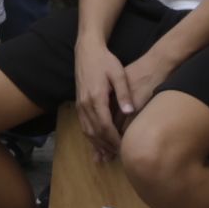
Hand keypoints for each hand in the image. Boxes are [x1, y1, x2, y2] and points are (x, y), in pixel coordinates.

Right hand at [73, 40, 128, 156]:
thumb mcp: (118, 74)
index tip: (124, 147)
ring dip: (97, 144)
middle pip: (95, 132)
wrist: (87, 51)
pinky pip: (83, 125)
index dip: (114, 139)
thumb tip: (129, 112)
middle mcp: (85, 104)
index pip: (105, 126)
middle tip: (118, 155)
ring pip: (87, 131)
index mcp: (96, 98)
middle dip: (106, 146)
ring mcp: (80, 105)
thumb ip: (124, 94)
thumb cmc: (105, 61)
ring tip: (107, 155)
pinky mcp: (79, 104)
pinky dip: (90, 137)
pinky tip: (97, 144)